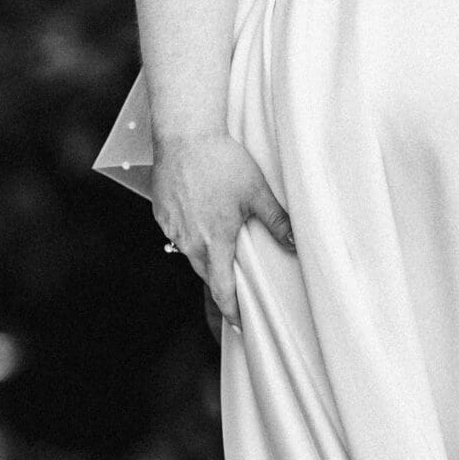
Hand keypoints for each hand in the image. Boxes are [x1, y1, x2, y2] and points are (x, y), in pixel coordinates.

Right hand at [150, 131, 295, 327]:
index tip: (239, 325)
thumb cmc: (221, 161)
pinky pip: (177, 234)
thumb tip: (297, 243)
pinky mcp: (161, 212)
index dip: (231, 311)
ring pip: (190, 254)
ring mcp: (171, 227)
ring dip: (206, 258)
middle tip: (235, 294)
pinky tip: (202, 223)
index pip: (222, 290)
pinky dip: (191, 236)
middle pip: (207, 274)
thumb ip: (278, 222)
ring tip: (221, 252)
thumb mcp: (257, 193)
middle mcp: (188, 241)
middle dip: (220, 286)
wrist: (184, 135)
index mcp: (214, 242)